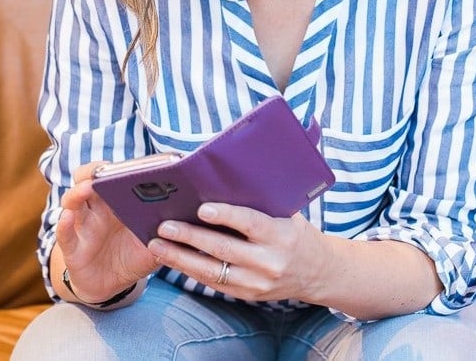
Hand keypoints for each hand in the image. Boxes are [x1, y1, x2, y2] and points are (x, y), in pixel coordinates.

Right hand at [55, 161, 158, 302]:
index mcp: (117, 200)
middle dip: (93, 171)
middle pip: (87, 179)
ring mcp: (82, 226)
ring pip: (72, 201)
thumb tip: (196, 218)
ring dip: (77, 192)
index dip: (119, 166)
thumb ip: (170, 232)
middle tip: (103, 170)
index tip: (133, 163)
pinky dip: (64, 225)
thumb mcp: (154, 244)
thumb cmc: (133, 256)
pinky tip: (68, 218)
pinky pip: (65, 234)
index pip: (113, 174)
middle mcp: (97, 208)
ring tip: (87, 188)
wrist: (112, 285)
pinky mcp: (72, 248)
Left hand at [146, 203, 329, 303]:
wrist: (318, 272)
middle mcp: (270, 262)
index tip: (202, 208)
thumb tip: (221, 181)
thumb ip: (259, 202)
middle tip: (164, 226)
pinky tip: (172, 259)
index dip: (226, 215)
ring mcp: (258, 283)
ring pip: (213, 271)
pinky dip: (190, 270)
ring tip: (157, 245)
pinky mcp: (248, 295)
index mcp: (282, 235)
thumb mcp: (287, 214)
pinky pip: (214, 283)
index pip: (251, 223)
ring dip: (180, 258)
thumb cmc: (296, 233)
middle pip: (224, 249)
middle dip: (190, 237)